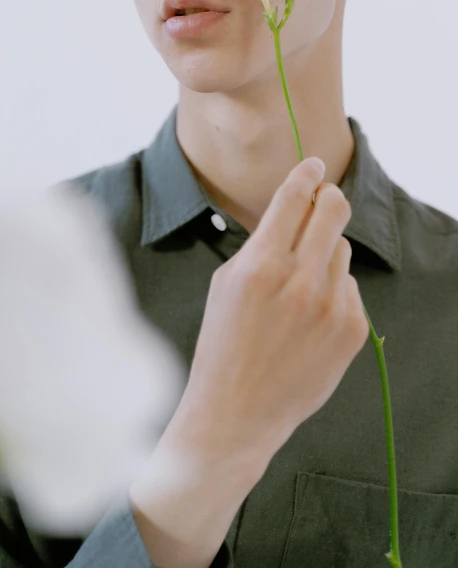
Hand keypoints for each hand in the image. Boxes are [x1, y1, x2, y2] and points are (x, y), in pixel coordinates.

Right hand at [175, 157, 368, 470]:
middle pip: (334, 211)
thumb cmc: (222, 344)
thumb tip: (291, 213)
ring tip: (300, 284)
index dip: (307, 173)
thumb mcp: (226, 283)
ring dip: (325, 252)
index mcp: (261, 265)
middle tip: (323, 198)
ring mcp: (331, 307)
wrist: (238, 410)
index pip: (295, 197)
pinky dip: (332, 291)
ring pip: (341, 250)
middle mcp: (300, 281)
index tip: (314, 164)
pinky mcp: (352, 330)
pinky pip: (348, 288)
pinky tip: (309, 317)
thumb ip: (260, 245)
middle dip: (328, 197)